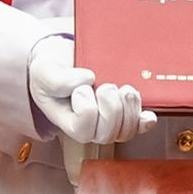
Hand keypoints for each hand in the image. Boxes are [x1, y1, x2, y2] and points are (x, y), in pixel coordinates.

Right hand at [27, 36, 154, 144]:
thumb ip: (58, 79)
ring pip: (126, 130)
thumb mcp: (45, 71)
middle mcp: (90, 128)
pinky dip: (144, 120)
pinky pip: (140, 126)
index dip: (86, 107)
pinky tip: (147, 114)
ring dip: (128, 107)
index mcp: (69, 123)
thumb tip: (88, 79)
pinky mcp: (124, 113)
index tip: (81, 89)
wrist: (64, 60)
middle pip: (108, 133)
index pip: (83, 128)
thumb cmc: (52, 69)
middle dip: (111, 106)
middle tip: (105, 86)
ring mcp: (109, 122)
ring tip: (121, 88)